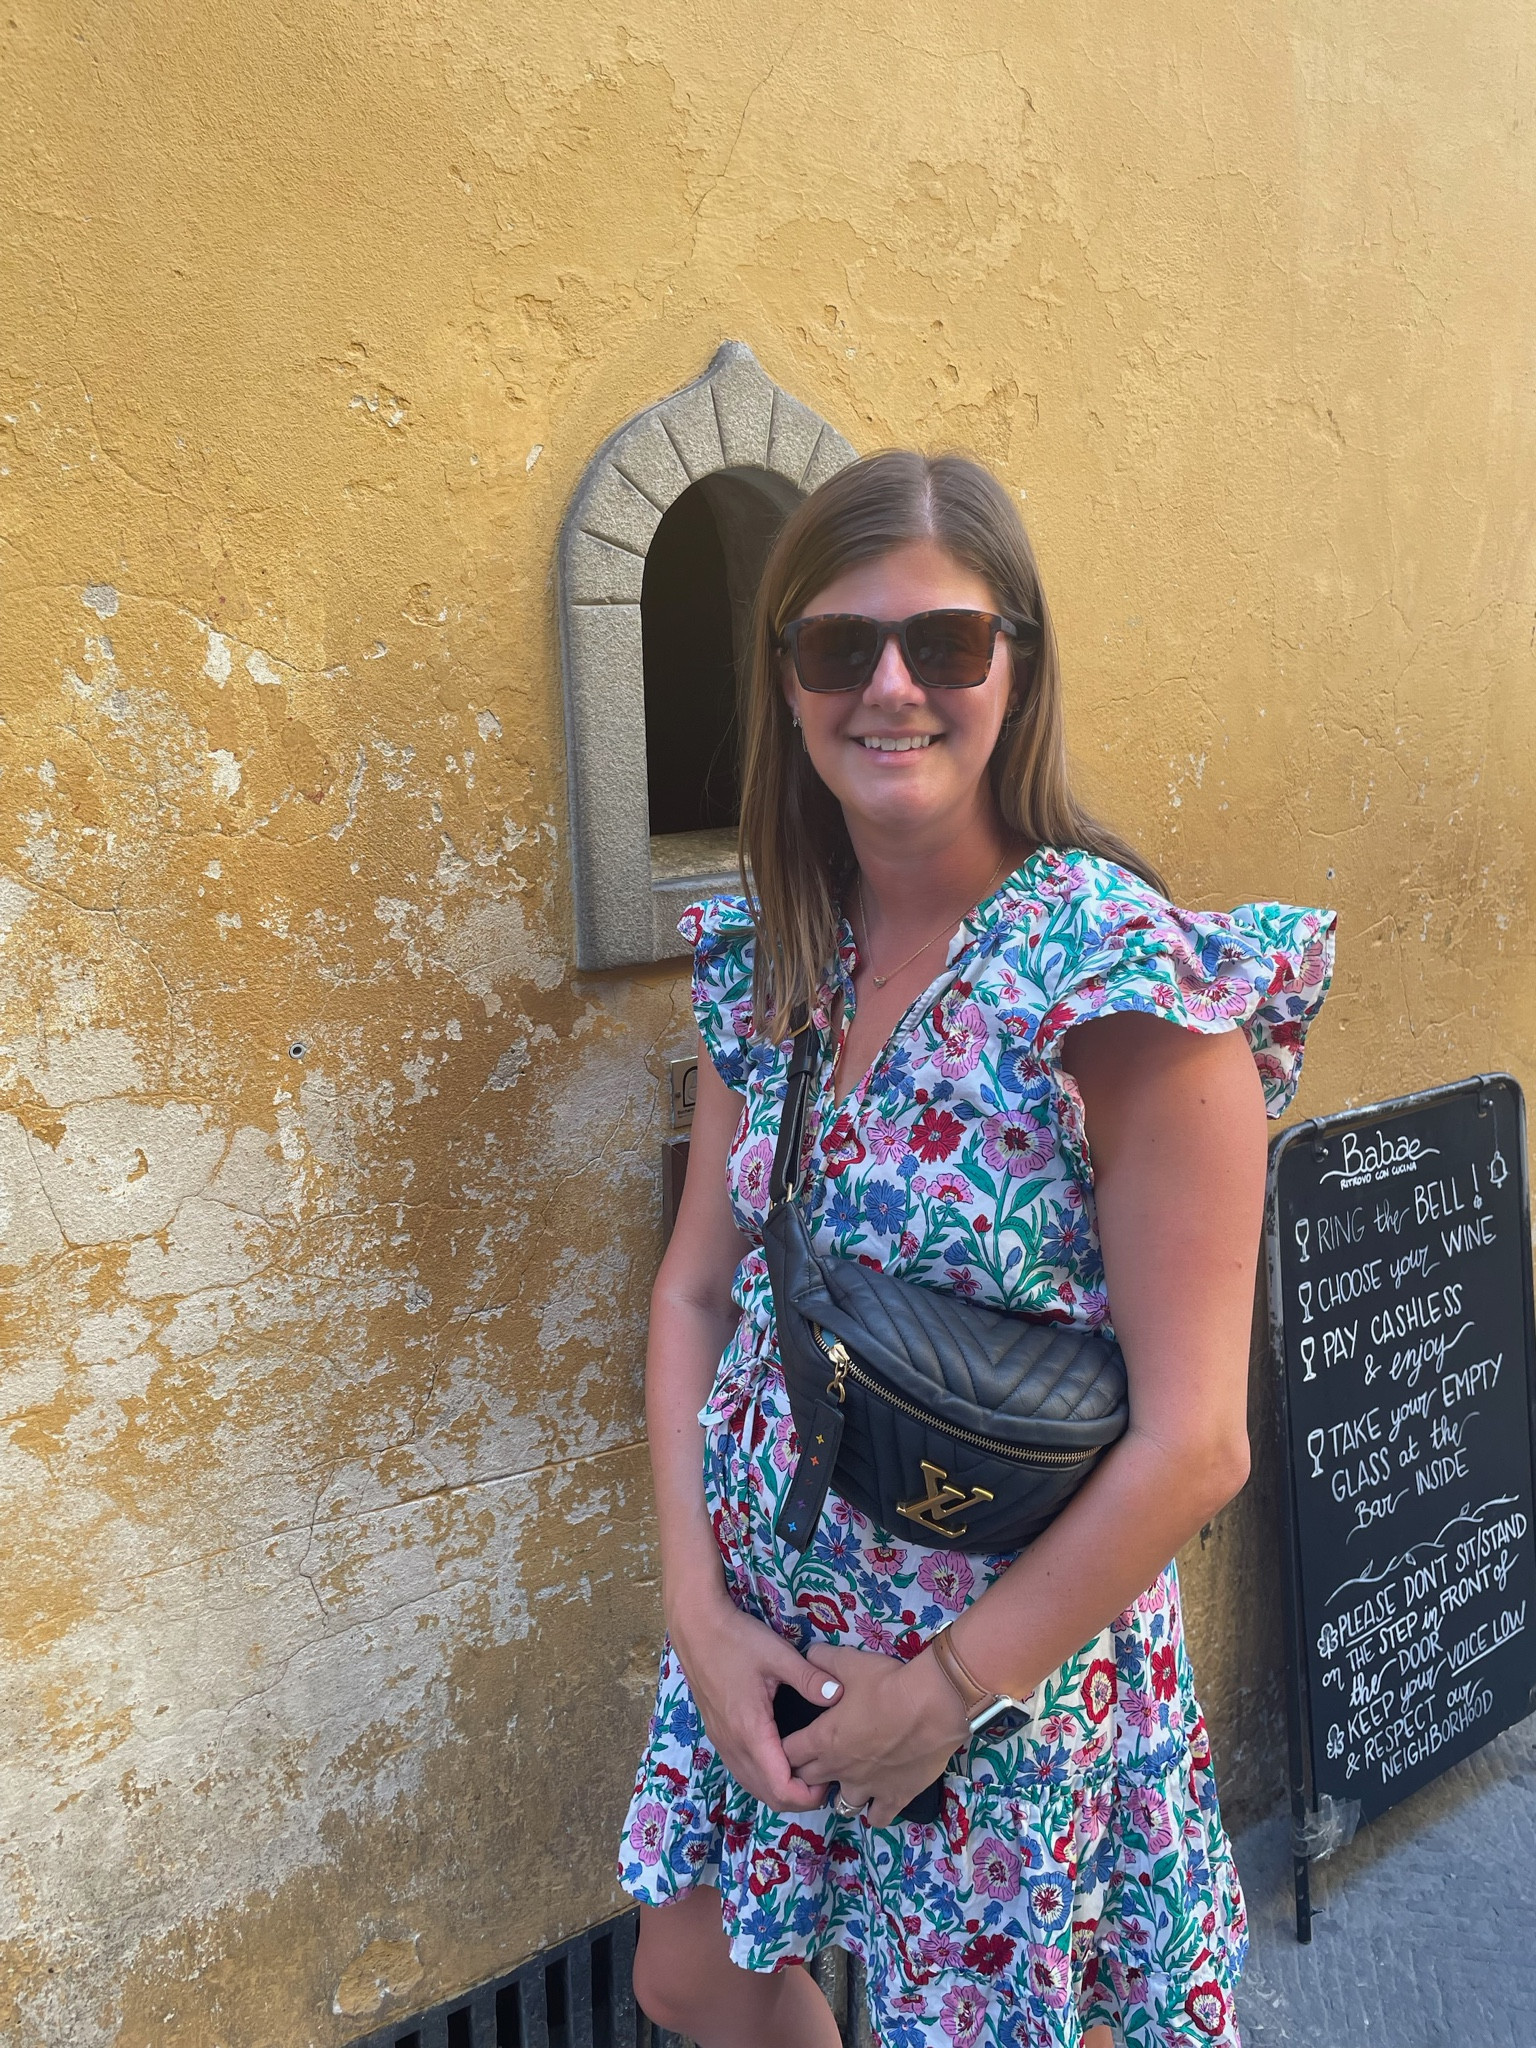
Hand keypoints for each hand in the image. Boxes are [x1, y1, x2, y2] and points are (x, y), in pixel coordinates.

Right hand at [667, 1589, 844, 1812]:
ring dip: (782, 1789)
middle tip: (826, 1775)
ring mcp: (722, 1743)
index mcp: (750, 1731)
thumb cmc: (737, 1640)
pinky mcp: (718, 1736)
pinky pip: (744, 1772)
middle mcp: (733, 1746)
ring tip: (808, 1767)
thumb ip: (810, 1677)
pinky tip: (783, 1758)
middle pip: (769, 1797)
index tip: (831, 1775)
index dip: (809, 1795)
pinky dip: (766, 1778)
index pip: (781, 1788)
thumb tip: (839, 1695)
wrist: (696, 1628)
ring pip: (754, 1787)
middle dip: (800, 1798)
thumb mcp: (778, 1654)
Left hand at [780, 1642, 969, 1826]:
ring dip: (840, 1793)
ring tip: (848, 1779)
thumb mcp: (849, 1662)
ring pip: (841, 1805)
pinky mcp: (895, 1797)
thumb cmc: (887, 1683)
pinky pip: (878, 1818)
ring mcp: (868, 1787)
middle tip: (818, 1757)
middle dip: (807, 1770)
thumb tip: (808, 1656)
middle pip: (808, 1781)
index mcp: (823, 1739)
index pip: (788, 1753)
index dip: (787, 1747)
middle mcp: (840, 1769)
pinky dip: (875, 1810)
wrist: (933, 1705)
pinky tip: (878, 1798)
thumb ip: (822, 1659)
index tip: (793, 1740)